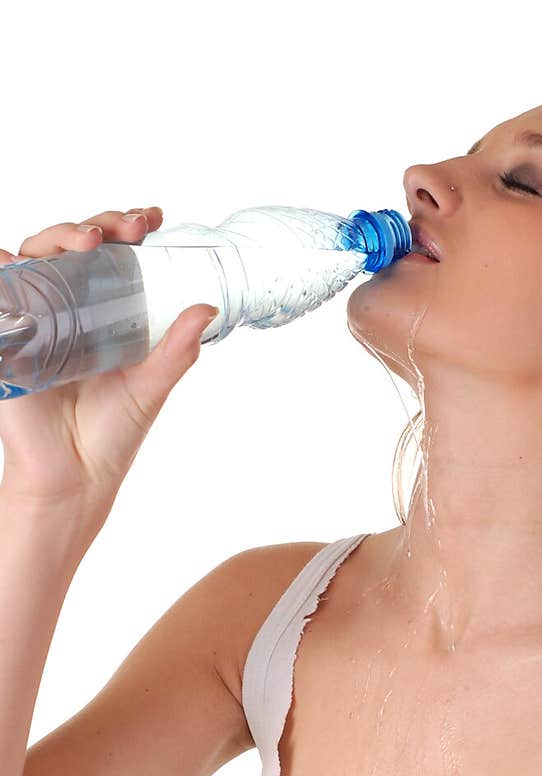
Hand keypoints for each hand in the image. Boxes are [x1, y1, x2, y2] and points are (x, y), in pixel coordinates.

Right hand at [0, 207, 218, 515]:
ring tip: (87, 241)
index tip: (153, 219)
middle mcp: (66, 308)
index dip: (127, 228)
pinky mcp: (4, 338)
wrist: (75, 477)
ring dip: (57, 236)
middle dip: (98, 224)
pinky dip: (3, 268)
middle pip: (71, 245)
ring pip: (35, 256)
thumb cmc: (111, 434)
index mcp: (102, 312)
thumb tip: (206, 309)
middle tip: (124, 230)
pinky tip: (16, 260)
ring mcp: (34, 318)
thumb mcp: (151, 387)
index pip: (110, 255)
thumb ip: (177, 350)